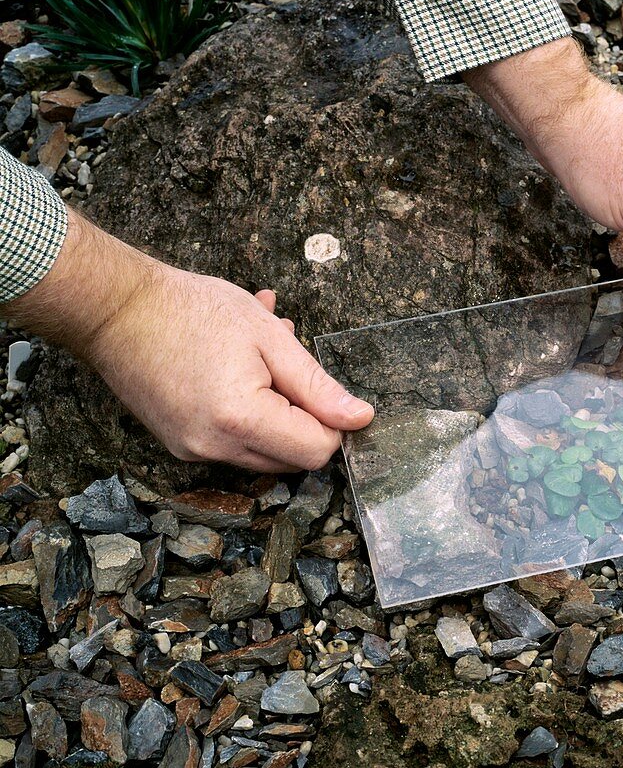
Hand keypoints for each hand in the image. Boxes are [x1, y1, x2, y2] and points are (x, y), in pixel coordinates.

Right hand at [4, 209, 372, 471]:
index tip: (325, 388)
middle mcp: (214, 448)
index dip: (334, 423)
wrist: (116, 309)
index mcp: (241, 420)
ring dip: (278, 411)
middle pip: (292, 458)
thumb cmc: (192, 311)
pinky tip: (241, 368)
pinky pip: (234, 441)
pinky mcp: (181, 444)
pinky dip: (249, 412)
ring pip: (264, 451)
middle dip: (304, 416)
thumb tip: (361, 418)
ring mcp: (193, 451)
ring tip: (264, 355)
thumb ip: (319, 386)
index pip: (316, 451)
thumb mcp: (270, 337)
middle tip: (291, 361)